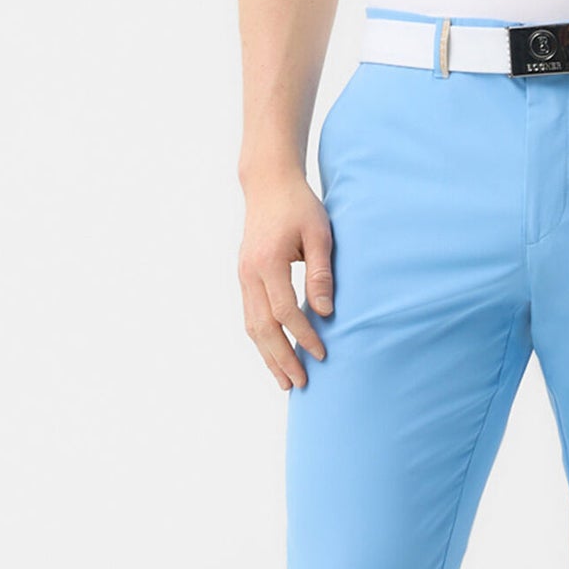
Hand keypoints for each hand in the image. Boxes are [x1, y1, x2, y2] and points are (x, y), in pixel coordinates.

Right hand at [238, 166, 334, 389]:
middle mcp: (249, 274)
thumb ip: (321, 272)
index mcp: (268, 262)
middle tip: (300, 384)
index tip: (322, 353)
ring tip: (284, 382)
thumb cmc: (299, 206)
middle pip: (262, 328)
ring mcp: (243, 277)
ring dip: (268, 356)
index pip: (284, 311)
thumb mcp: (319, 233)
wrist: (268, 184)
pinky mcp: (244, 278)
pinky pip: (250, 316)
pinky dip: (262, 340)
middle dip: (281, 359)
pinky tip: (274, 355)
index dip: (303, 335)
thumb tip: (326, 312)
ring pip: (251, 326)